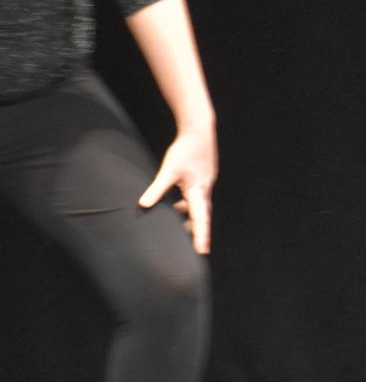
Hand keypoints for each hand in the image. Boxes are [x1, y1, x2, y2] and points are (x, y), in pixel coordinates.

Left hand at [139, 124, 217, 254]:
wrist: (199, 130)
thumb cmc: (185, 149)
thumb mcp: (169, 170)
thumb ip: (157, 188)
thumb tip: (143, 205)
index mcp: (199, 190)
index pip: (201, 218)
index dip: (201, 236)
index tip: (202, 251)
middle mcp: (205, 189)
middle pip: (202, 215)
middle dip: (198, 231)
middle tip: (195, 247)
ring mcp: (205, 183)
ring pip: (198, 206)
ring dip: (190, 217)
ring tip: (180, 228)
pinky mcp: (202, 177)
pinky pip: (195, 197)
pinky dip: (187, 205)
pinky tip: (175, 204)